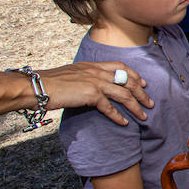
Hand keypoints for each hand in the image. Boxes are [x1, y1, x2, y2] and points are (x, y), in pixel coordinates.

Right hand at [39, 62, 153, 124]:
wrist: (38, 86)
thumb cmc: (50, 83)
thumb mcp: (71, 74)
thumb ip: (84, 77)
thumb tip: (90, 87)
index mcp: (92, 65)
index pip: (120, 66)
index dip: (134, 75)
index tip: (143, 83)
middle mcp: (96, 71)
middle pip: (127, 80)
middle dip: (141, 92)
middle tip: (150, 103)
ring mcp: (95, 82)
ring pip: (124, 94)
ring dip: (136, 106)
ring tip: (144, 116)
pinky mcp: (90, 94)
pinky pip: (110, 107)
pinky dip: (118, 116)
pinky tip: (124, 123)